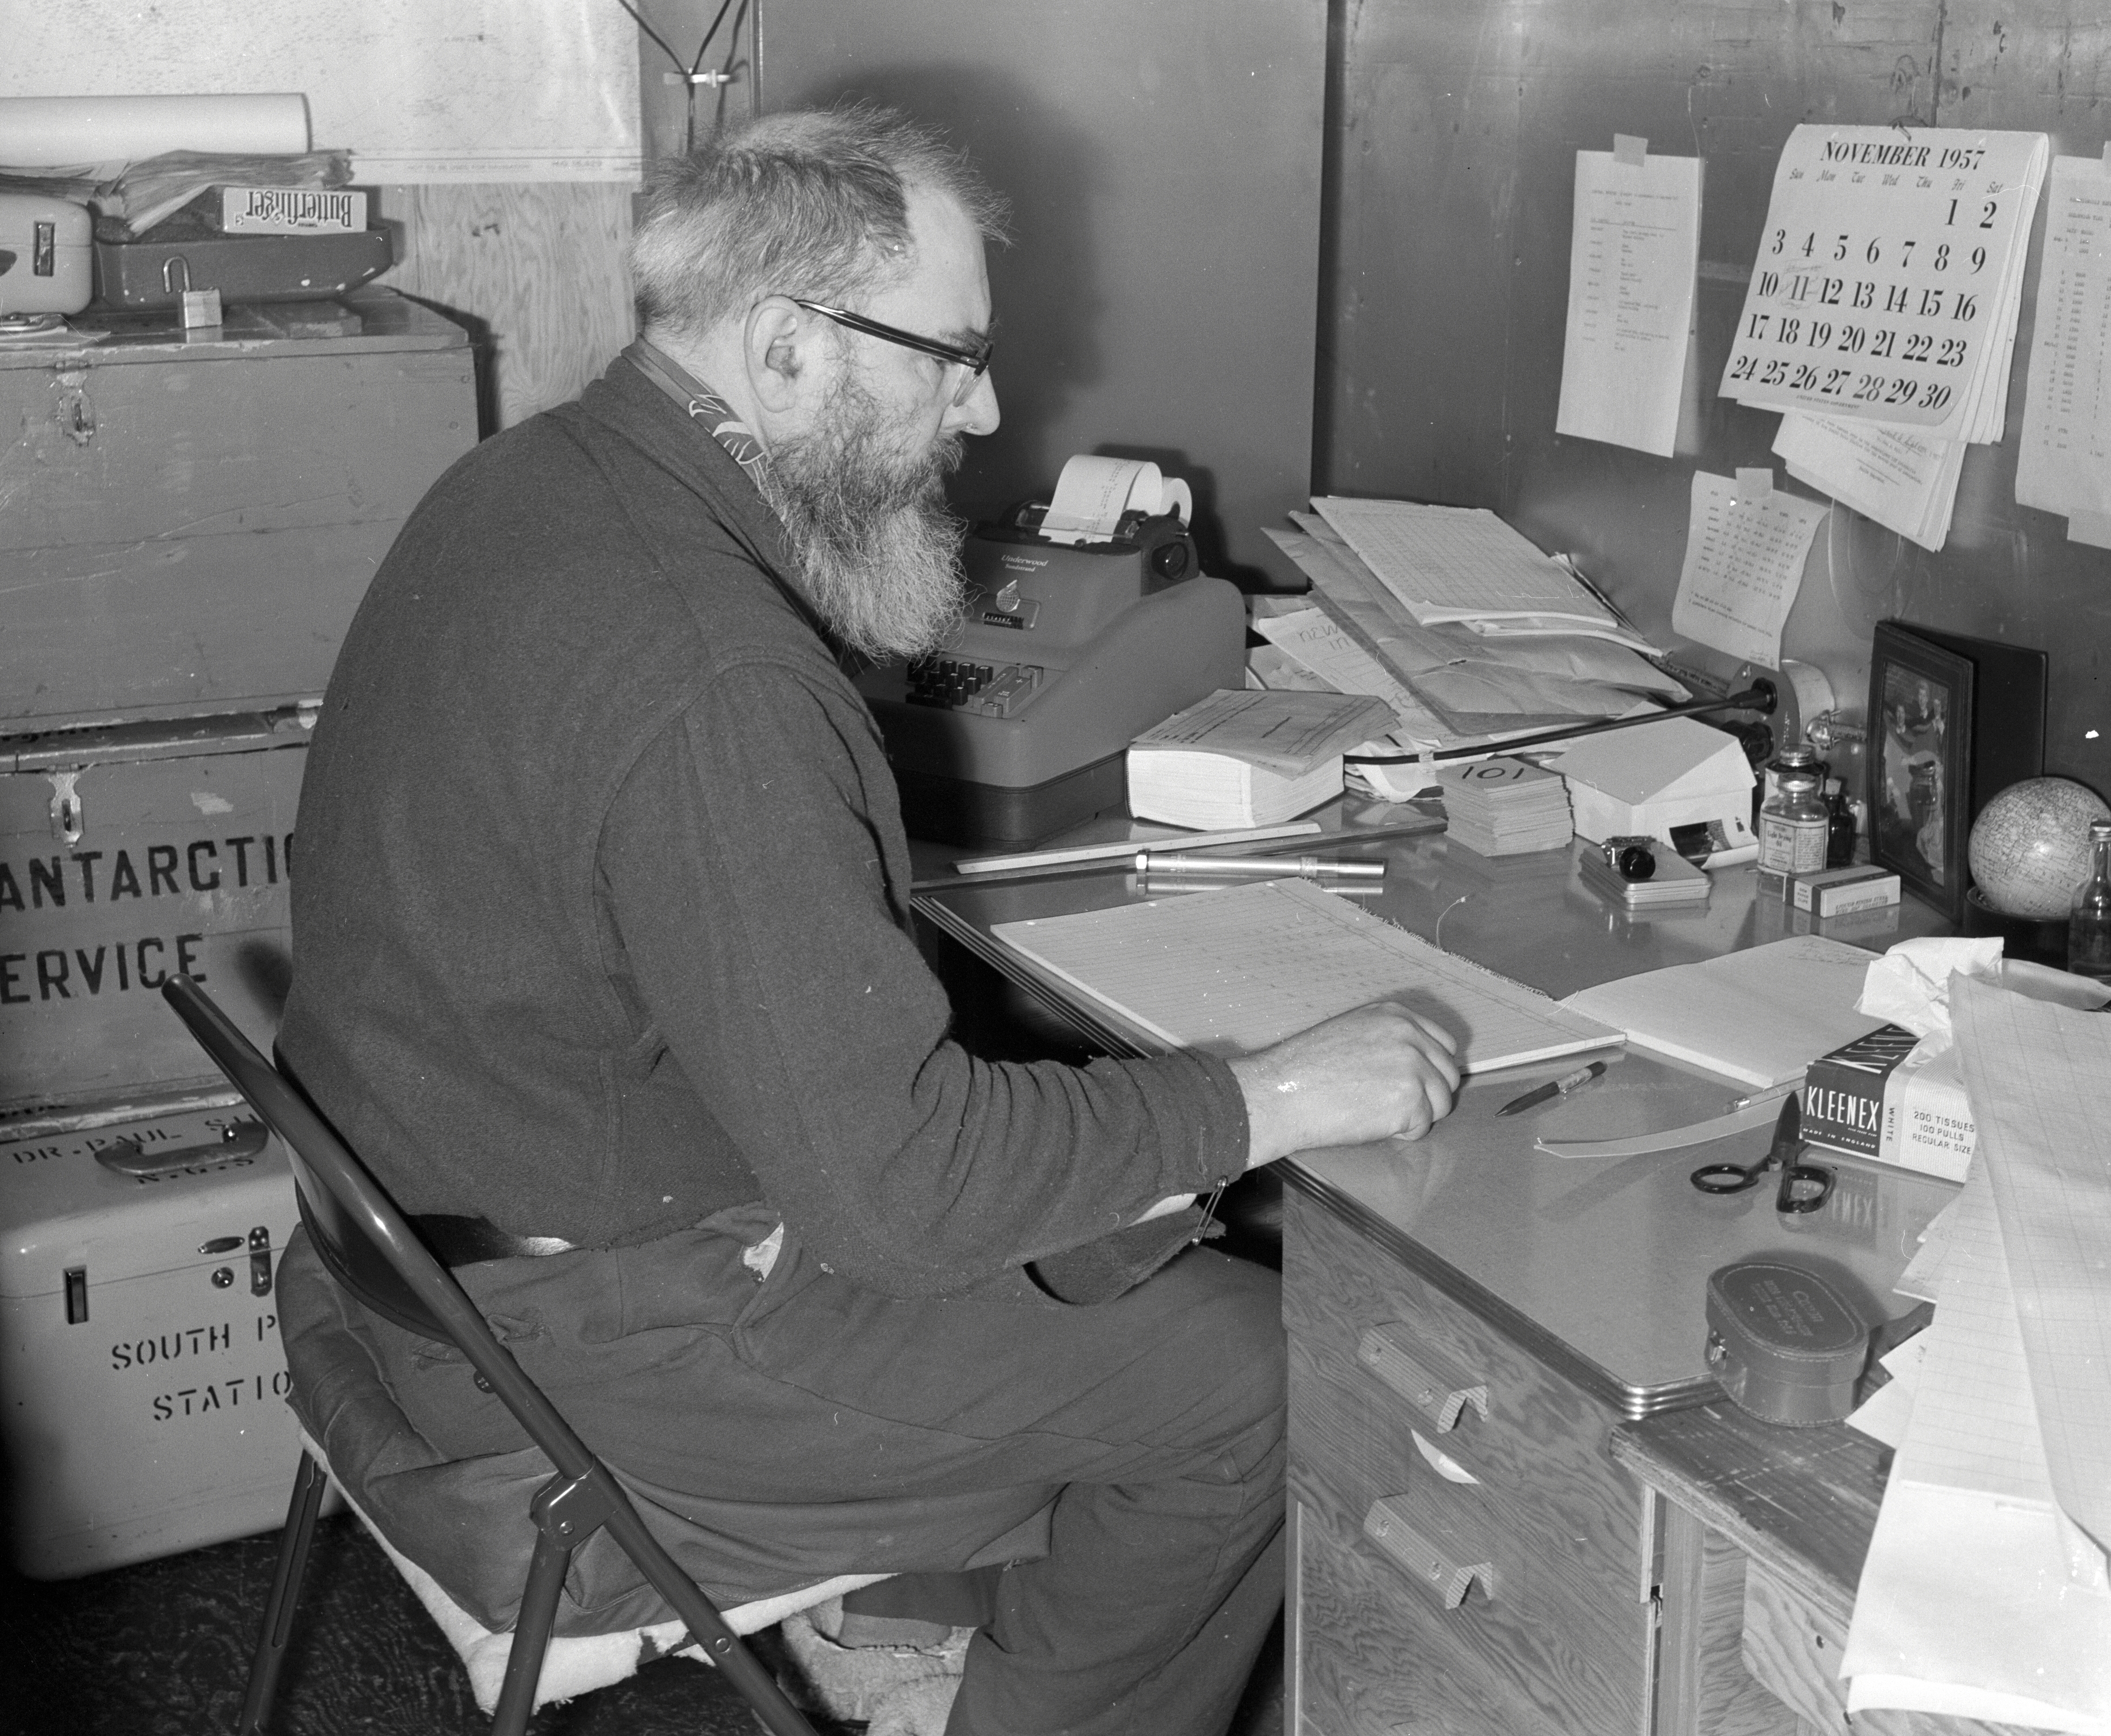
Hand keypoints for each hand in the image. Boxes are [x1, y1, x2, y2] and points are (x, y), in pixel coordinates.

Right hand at [1228, 999, 1460, 1167]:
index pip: (1444, 1044)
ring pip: (1441, 1102)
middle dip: (1428, 1096)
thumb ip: (1388, 1040)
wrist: (1281, 1092)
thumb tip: (1415, 1064)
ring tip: (1379, 1115)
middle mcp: (1410, 1036)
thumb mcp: (1350, 1032)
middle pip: (1448, 1074)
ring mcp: (1413, 1066)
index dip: (1432, 1069)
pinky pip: (1423, 1127)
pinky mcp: (1410, 1099)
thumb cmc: (1304, 1069)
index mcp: (1395, 1016)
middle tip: (1395, 1107)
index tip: (1415, 1084)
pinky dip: (1402, 1134)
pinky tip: (1372, 1124)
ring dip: (1417, 1116)